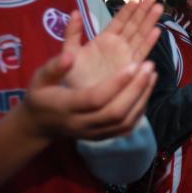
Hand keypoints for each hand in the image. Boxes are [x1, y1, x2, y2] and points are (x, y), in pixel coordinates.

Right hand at [21, 17, 157, 140]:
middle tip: (149, 66)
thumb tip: (71, 55)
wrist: (41, 125)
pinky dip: (141, 108)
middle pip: (116, 112)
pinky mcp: (105, 137)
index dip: (117, 83)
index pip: (96, 98)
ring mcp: (95, 134)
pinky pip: (127, 127)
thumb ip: (55, 66)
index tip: (133, 64)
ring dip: (143, 98)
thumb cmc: (41, 96)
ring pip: (125, 122)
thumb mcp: (39, 78)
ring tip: (152, 74)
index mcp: (66, 108)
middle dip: (136, 89)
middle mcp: (82, 124)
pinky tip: (147, 89)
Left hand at [64, 0, 161, 88]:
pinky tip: (157, 30)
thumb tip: (76, 11)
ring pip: (140, 35)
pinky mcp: (131, 68)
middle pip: (134, 25)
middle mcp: (118, 46)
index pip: (119, 20)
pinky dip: (149, 42)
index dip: (129, 9)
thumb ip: (71, 33)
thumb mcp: (68, 51)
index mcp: (104, 39)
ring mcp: (126, 56)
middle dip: (144, 10)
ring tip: (160, 7)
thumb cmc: (71, 76)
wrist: (78, 100)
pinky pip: (141, 52)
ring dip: (150, 21)